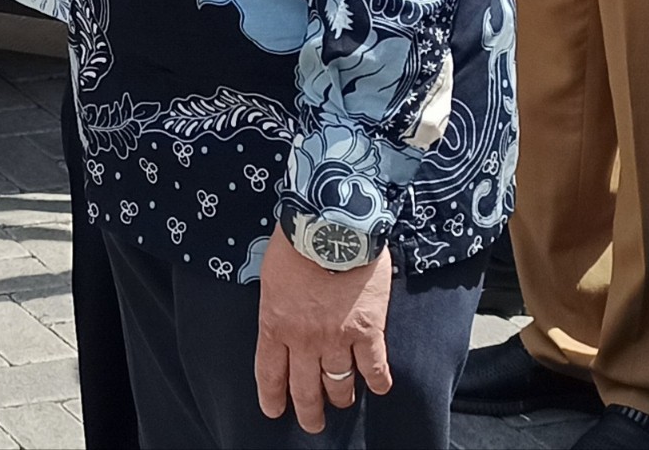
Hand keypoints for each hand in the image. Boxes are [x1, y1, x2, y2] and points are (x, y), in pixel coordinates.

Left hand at [255, 232, 391, 431]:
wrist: (330, 223)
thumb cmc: (297, 240)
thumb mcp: (271, 276)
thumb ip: (277, 305)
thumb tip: (283, 318)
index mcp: (274, 323)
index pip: (269, 372)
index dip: (272, 397)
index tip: (274, 410)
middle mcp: (303, 339)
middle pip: (304, 389)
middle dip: (308, 411)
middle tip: (312, 424)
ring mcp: (336, 338)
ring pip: (339, 384)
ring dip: (340, 397)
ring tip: (342, 402)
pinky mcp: (368, 331)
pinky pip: (374, 369)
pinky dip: (378, 382)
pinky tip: (378, 387)